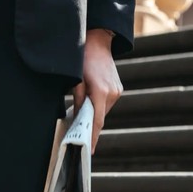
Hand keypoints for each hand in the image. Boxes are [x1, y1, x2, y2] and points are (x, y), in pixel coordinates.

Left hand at [73, 29, 122, 153]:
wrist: (97, 40)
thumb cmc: (82, 57)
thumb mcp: (75, 78)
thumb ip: (77, 98)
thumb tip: (78, 116)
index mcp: (100, 91)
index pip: (97, 121)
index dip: (92, 137)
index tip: (88, 151)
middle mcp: (112, 93)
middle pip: (100, 117)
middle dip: (90, 129)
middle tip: (79, 141)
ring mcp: (116, 90)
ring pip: (103, 110)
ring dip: (93, 117)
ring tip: (80, 127)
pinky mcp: (117, 87)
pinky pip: (106, 102)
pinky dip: (97, 107)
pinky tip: (87, 110)